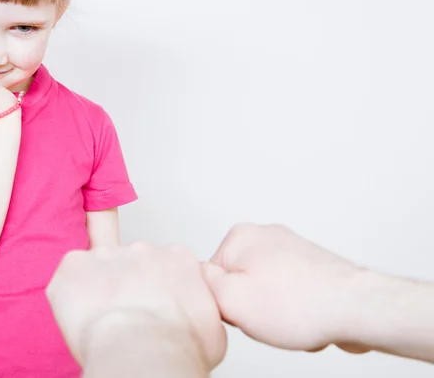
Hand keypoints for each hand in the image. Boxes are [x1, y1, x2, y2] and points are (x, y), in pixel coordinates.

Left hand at [46, 243, 227, 368]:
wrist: (144, 353)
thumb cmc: (176, 347)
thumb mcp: (212, 327)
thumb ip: (200, 306)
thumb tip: (194, 316)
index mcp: (177, 258)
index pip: (163, 263)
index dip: (155, 286)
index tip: (152, 306)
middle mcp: (143, 249)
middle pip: (130, 262)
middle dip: (126, 284)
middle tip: (126, 316)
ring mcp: (108, 253)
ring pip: (98, 267)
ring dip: (98, 289)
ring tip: (104, 322)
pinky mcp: (75, 264)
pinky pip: (69, 275)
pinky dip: (70, 294)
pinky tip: (83, 318)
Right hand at [204, 223, 369, 353]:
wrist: (357, 309)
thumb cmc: (301, 304)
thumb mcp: (231, 299)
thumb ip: (201, 283)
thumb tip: (193, 276)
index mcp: (240, 236)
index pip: (209, 275)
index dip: (223, 300)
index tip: (242, 307)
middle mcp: (264, 235)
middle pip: (236, 281)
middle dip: (248, 305)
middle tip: (265, 314)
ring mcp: (289, 248)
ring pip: (261, 290)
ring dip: (271, 310)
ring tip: (288, 316)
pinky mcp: (307, 265)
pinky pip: (285, 294)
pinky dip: (291, 309)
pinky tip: (303, 316)